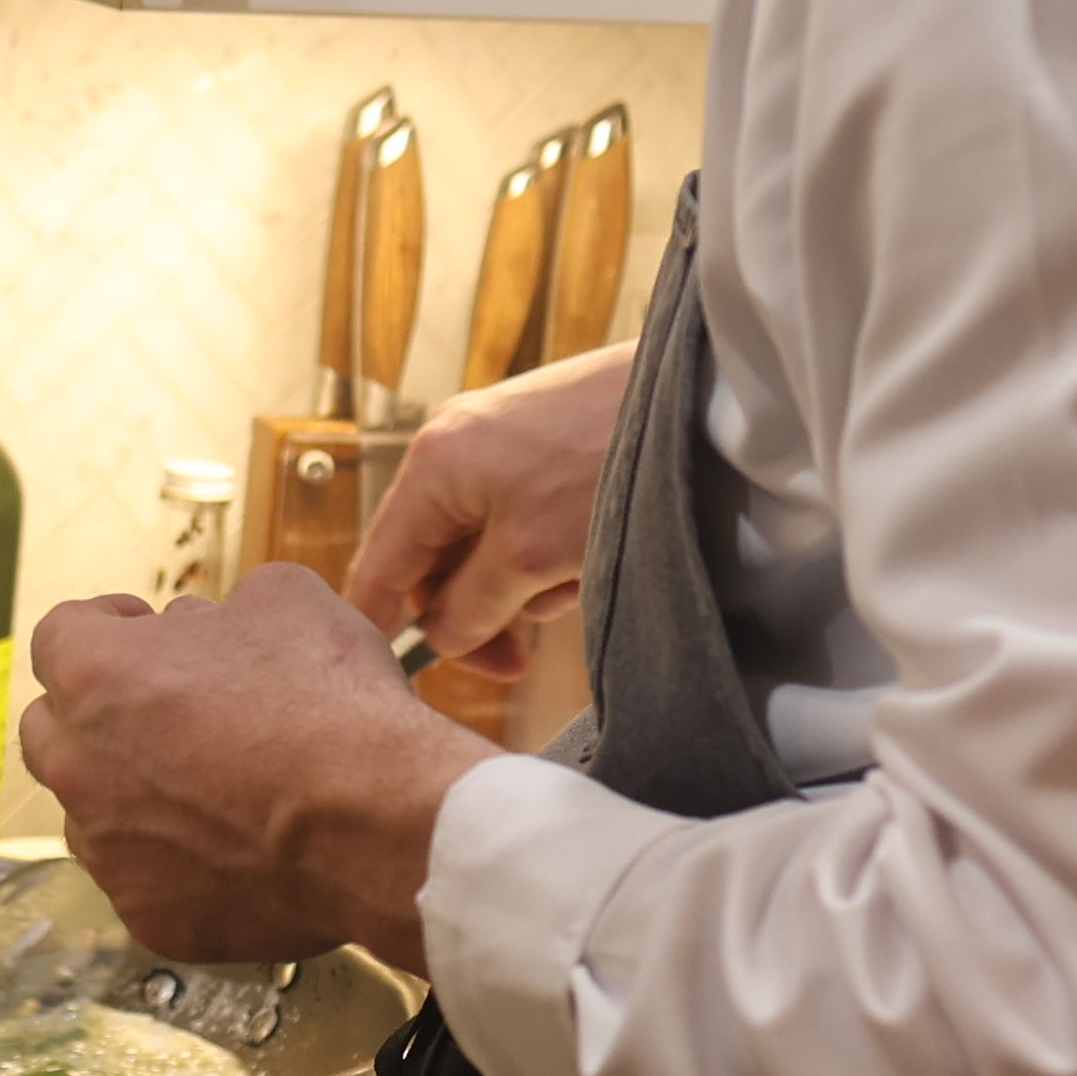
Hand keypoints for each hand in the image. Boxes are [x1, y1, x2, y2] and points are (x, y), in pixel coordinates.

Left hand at [18, 568, 494, 977]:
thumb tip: (215, 632)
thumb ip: (223, 613)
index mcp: (95, 677)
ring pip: (91, 815)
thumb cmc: (331, 705)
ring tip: (203, 786)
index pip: (60, 636)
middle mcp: (81, 767)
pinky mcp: (151, 919)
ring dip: (128, 793)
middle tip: (162, 707)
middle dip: (96, 712)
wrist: (381, 825)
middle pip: (53, 729)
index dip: (104, 626)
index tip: (140, 629)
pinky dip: (176, 866)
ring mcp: (110, 853)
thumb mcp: (285, 600)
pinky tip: (234, 850)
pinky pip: (146, 884)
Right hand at [348, 339, 635, 672]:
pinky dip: (548, 552)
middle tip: (517, 661)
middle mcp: (453, 448)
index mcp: (432, 467)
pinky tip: (590, 554)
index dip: (379, 625)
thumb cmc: (608, 468)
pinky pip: (521, 521)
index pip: (380, 565)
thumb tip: (441, 637)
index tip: (391, 679)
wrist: (698, 396)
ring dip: (523, 583)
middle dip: (476, 609)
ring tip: (576, 583)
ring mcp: (498, 444)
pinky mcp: (542, 445)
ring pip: (484, 546)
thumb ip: (472, 607)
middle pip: (434, 561)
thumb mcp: (530, 559)